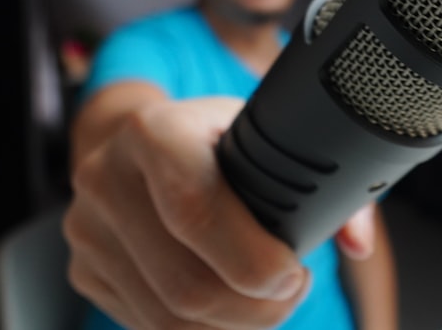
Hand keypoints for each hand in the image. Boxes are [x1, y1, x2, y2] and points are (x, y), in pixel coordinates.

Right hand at [63, 94, 311, 329]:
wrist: (140, 140)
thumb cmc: (216, 139)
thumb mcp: (265, 135)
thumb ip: (322, 185)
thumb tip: (357, 243)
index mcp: (154, 131)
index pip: (195, 207)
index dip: (252, 257)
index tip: (294, 273)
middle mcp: (107, 177)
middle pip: (185, 282)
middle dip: (255, 308)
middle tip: (291, 293)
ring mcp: (88, 228)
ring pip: (167, 318)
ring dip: (233, 329)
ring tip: (267, 305)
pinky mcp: (84, 270)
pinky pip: (147, 328)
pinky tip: (232, 313)